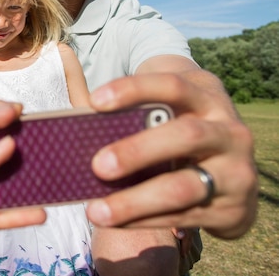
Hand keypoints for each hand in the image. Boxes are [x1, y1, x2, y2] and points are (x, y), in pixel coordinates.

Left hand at [85, 71, 257, 238]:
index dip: (134, 91)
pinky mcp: (233, 209)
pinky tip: (114, 222)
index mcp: (206, 98)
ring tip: (96, 211)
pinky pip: (182, 217)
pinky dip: (143, 220)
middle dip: (137, 151)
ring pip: (182, 187)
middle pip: (185, 136)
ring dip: (134, 201)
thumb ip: (126, 106)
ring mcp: (235, 172)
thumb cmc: (180, 135)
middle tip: (97, 166)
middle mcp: (228, 132)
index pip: (172, 86)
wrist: (235, 177)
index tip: (95, 102)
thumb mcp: (168, 113)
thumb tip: (70, 83)